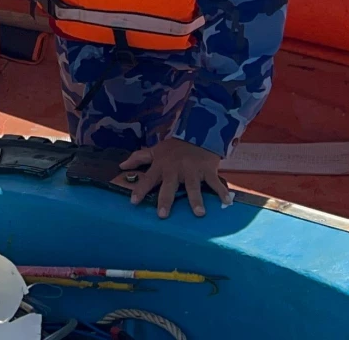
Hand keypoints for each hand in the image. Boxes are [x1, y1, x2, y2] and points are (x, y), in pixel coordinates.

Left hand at [118, 137, 232, 218]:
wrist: (198, 133)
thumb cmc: (175, 147)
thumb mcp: (156, 150)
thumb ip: (139, 158)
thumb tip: (122, 166)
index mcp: (161, 166)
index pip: (148, 179)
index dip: (140, 190)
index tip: (133, 202)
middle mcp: (175, 169)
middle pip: (169, 187)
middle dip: (165, 200)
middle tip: (162, 215)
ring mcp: (192, 170)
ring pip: (193, 186)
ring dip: (196, 199)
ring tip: (199, 213)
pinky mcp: (207, 170)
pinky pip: (215, 182)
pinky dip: (221, 191)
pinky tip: (226, 202)